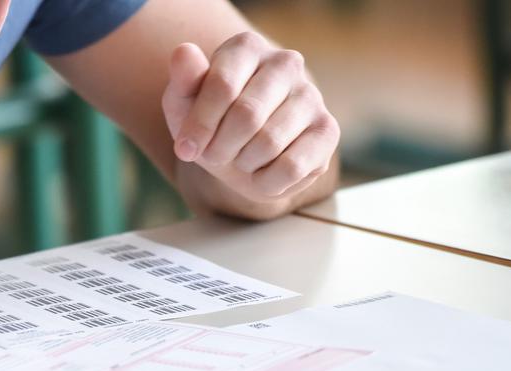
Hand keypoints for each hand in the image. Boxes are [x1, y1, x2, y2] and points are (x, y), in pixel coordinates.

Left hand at [162, 32, 338, 202]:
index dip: (199, 127)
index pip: (222, 86)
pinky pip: (292, 167)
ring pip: (270, 142)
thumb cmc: (210, 122)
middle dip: (220, 147)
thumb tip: (183, 52)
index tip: (185, 148)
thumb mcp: (184, 105)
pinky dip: (267, 182)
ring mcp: (311, 95)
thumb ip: (182, 80)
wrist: (239, 151)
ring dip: (243, 163)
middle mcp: (285, 63)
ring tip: (240, 158)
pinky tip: (262, 171)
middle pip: (247, 116)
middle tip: (214, 154)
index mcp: (246, 48)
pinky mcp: (327, 130)